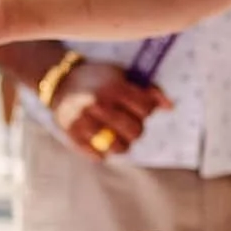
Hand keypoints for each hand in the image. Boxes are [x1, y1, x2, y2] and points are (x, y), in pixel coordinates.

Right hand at [49, 61, 169, 159]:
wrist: (60, 81)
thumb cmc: (97, 79)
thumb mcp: (121, 75)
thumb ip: (146, 90)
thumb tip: (170, 107)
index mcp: (113, 87)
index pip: (145, 109)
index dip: (147, 110)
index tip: (138, 108)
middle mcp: (99, 104)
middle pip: (135, 130)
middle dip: (136, 129)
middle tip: (128, 124)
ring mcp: (84, 120)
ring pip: (118, 147)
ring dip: (122, 145)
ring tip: (117, 136)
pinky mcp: (72, 134)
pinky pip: (97, 155)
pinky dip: (102, 152)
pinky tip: (101, 141)